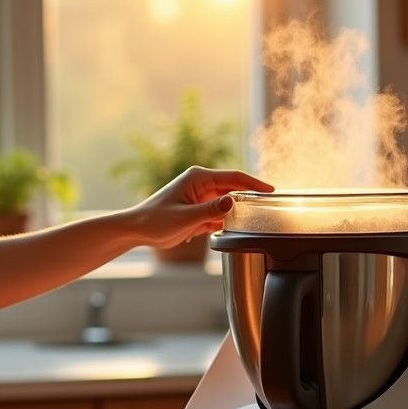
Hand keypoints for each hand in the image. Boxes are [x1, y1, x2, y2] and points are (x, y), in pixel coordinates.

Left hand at [125, 166, 273, 247]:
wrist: (137, 230)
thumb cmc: (155, 221)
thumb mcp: (185, 218)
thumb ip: (210, 211)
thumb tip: (232, 202)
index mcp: (198, 179)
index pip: (234, 178)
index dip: (254, 184)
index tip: (270, 191)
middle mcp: (201, 185)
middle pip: (233, 188)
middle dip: (249, 196)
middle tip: (269, 206)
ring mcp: (200, 198)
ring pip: (227, 202)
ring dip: (238, 210)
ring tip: (256, 219)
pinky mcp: (197, 211)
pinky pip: (218, 214)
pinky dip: (226, 221)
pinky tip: (234, 230)